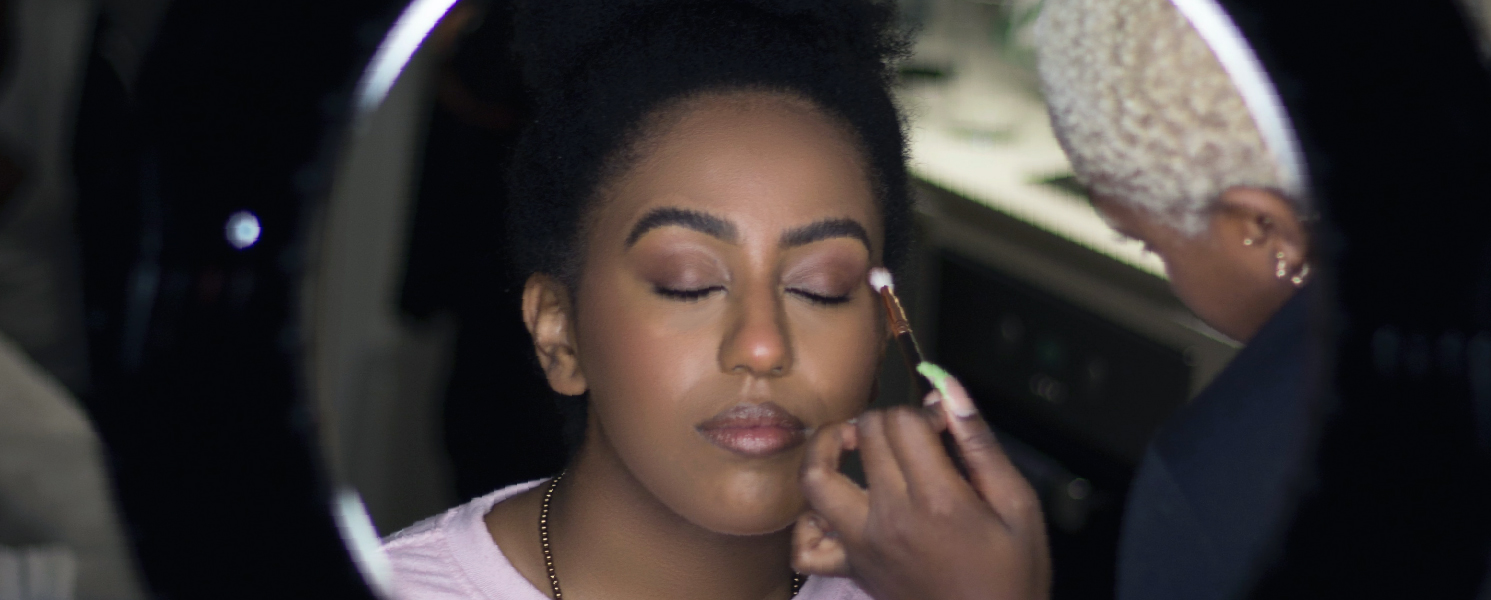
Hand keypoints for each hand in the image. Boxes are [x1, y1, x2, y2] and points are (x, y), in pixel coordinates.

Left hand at [793, 373, 1050, 599]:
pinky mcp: (851, 569)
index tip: (942, 426)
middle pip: (866, 437)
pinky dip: (810, 522)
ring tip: (852, 442)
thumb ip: (980, 444)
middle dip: (887, 421)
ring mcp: (863, 545)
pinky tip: (835, 506)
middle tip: (910, 434)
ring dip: (827, 449)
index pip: (904, 422)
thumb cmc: (1012, 571)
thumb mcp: (1018, 505)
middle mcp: (891, 518)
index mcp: (938, 499)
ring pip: (816, 480)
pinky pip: (806, 546)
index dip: (923, 411)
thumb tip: (949, 389)